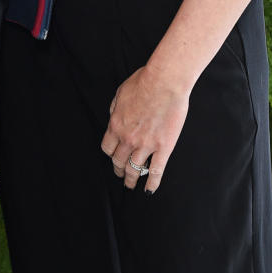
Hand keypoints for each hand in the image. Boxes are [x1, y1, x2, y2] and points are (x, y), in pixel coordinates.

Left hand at [100, 65, 189, 193]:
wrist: (164, 83)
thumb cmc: (144, 82)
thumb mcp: (120, 92)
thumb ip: (115, 108)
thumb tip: (114, 116)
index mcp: (116, 125)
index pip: (107, 148)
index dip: (110, 154)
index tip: (113, 156)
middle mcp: (128, 138)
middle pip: (118, 161)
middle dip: (118, 169)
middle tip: (120, 174)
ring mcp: (146, 145)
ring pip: (134, 169)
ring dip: (131, 179)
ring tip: (131, 184)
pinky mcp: (163, 148)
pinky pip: (155, 171)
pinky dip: (151, 183)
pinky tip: (149, 189)